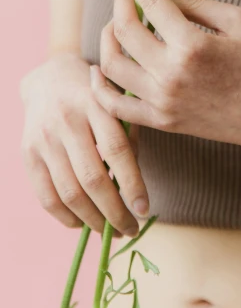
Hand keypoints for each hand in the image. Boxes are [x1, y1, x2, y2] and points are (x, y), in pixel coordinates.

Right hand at [19, 52, 146, 236]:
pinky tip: (83, 223)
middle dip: (114, 212)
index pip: (117, 150)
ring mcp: (44, 138)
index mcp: (96, 104)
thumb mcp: (117, 104)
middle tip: (131, 229)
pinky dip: (66, 217)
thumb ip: (129, 137)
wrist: (50, 78)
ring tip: (110, 230)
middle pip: (92, 178)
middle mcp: (68, 120)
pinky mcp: (28, 153)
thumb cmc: (95, 95)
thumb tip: (133, 190)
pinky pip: (46, 196)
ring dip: (93, 220)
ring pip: (69, 192)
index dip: (132, 184)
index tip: (145, 209)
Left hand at [90, 0, 240, 159]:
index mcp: (192, 45)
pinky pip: (115, 105)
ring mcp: (162, 101)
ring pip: (112, 64)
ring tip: (117, 26)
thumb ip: (197, 4)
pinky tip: (101, 69)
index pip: (150, 2)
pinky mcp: (161, 121)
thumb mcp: (239, 20)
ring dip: (108, 38)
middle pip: (124, 30)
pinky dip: (100, 86)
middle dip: (120, 3)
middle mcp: (170, 74)